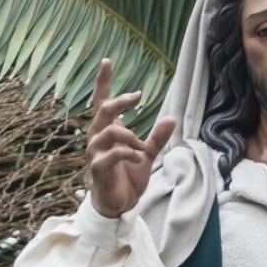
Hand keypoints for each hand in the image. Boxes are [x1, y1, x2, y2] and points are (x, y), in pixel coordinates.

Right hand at [85, 58, 175, 218]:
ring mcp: (95, 153)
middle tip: (138, 96)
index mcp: (108, 131)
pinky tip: (137, 157)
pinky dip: (125, 153)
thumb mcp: (147, 154)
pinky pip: (109, 154)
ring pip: (107, 132)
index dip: (103, 82)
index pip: (102, 102)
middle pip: (103, 111)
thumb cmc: (128, 177)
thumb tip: (172, 118)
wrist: (119, 205)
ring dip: (128, 136)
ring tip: (141, 147)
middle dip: (121, 101)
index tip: (107, 61)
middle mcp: (97, 138)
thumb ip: (157, 137)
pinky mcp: (97, 169)